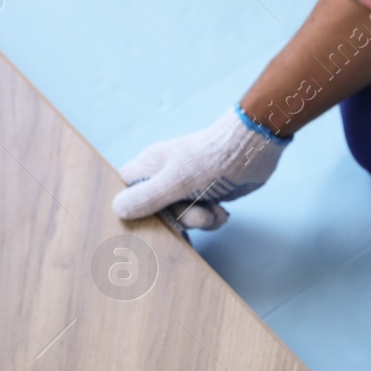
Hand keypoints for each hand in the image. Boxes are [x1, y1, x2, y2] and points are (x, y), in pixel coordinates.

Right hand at [111, 107, 286, 231]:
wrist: (254, 149)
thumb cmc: (212, 159)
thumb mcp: (176, 181)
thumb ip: (147, 197)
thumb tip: (116, 210)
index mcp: (149, 168)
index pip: (124, 189)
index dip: (129, 207)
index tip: (145, 221)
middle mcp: (163, 178)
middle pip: (154, 213)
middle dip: (177, 219)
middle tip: (196, 212)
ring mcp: (184, 188)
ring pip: (180, 219)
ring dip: (199, 220)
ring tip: (213, 210)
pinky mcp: (204, 195)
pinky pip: (199, 218)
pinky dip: (212, 219)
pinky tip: (222, 210)